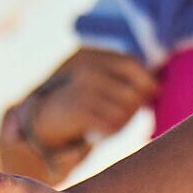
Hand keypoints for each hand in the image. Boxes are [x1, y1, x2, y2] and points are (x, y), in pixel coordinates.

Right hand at [3, 52, 154, 171]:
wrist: (35, 123)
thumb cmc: (76, 106)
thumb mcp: (98, 86)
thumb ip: (124, 81)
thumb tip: (158, 86)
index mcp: (91, 57)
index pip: (131, 64)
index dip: (146, 81)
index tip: (153, 93)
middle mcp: (87, 69)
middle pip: (132, 90)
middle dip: (134, 107)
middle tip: (122, 117)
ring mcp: (81, 88)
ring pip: (124, 110)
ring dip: (121, 123)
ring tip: (107, 126)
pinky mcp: (77, 109)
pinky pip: (111, 125)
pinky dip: (109, 133)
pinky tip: (98, 135)